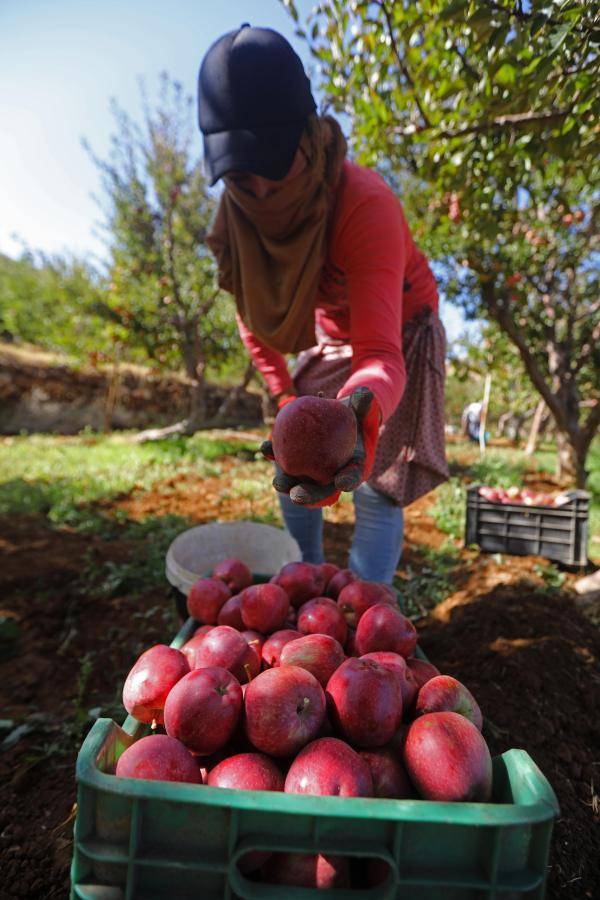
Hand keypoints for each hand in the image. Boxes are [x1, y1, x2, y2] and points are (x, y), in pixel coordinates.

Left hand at [260, 387, 380, 507]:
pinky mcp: (295, 459)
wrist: (334, 414)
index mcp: (352, 466)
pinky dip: (274, 454)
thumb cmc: (352, 413)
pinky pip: (283, 458)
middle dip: (309, 495)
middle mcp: (330, 474)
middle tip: (297, 495)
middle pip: (321, 489)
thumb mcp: (360, 408)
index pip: (352, 476)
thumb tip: (365, 393)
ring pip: (299, 481)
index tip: (342, 482)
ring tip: (278, 483)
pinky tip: (264, 448)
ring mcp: (311, 469)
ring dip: (287, 484)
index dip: (348, 480)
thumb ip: (364, 404)